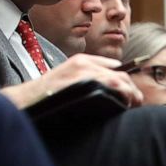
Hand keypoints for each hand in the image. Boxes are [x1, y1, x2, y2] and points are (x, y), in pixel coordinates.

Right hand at [1, 54, 143, 108]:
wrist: (28, 99)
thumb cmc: (48, 95)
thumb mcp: (69, 81)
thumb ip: (88, 81)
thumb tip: (113, 90)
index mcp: (82, 61)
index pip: (114, 70)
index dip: (126, 84)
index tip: (132, 98)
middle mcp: (84, 63)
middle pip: (120, 75)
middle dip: (132, 90)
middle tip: (137, 103)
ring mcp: (83, 71)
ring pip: (118, 79)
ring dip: (130, 93)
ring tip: (133, 105)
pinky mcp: (82, 81)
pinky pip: (110, 85)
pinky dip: (121, 93)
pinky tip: (125, 104)